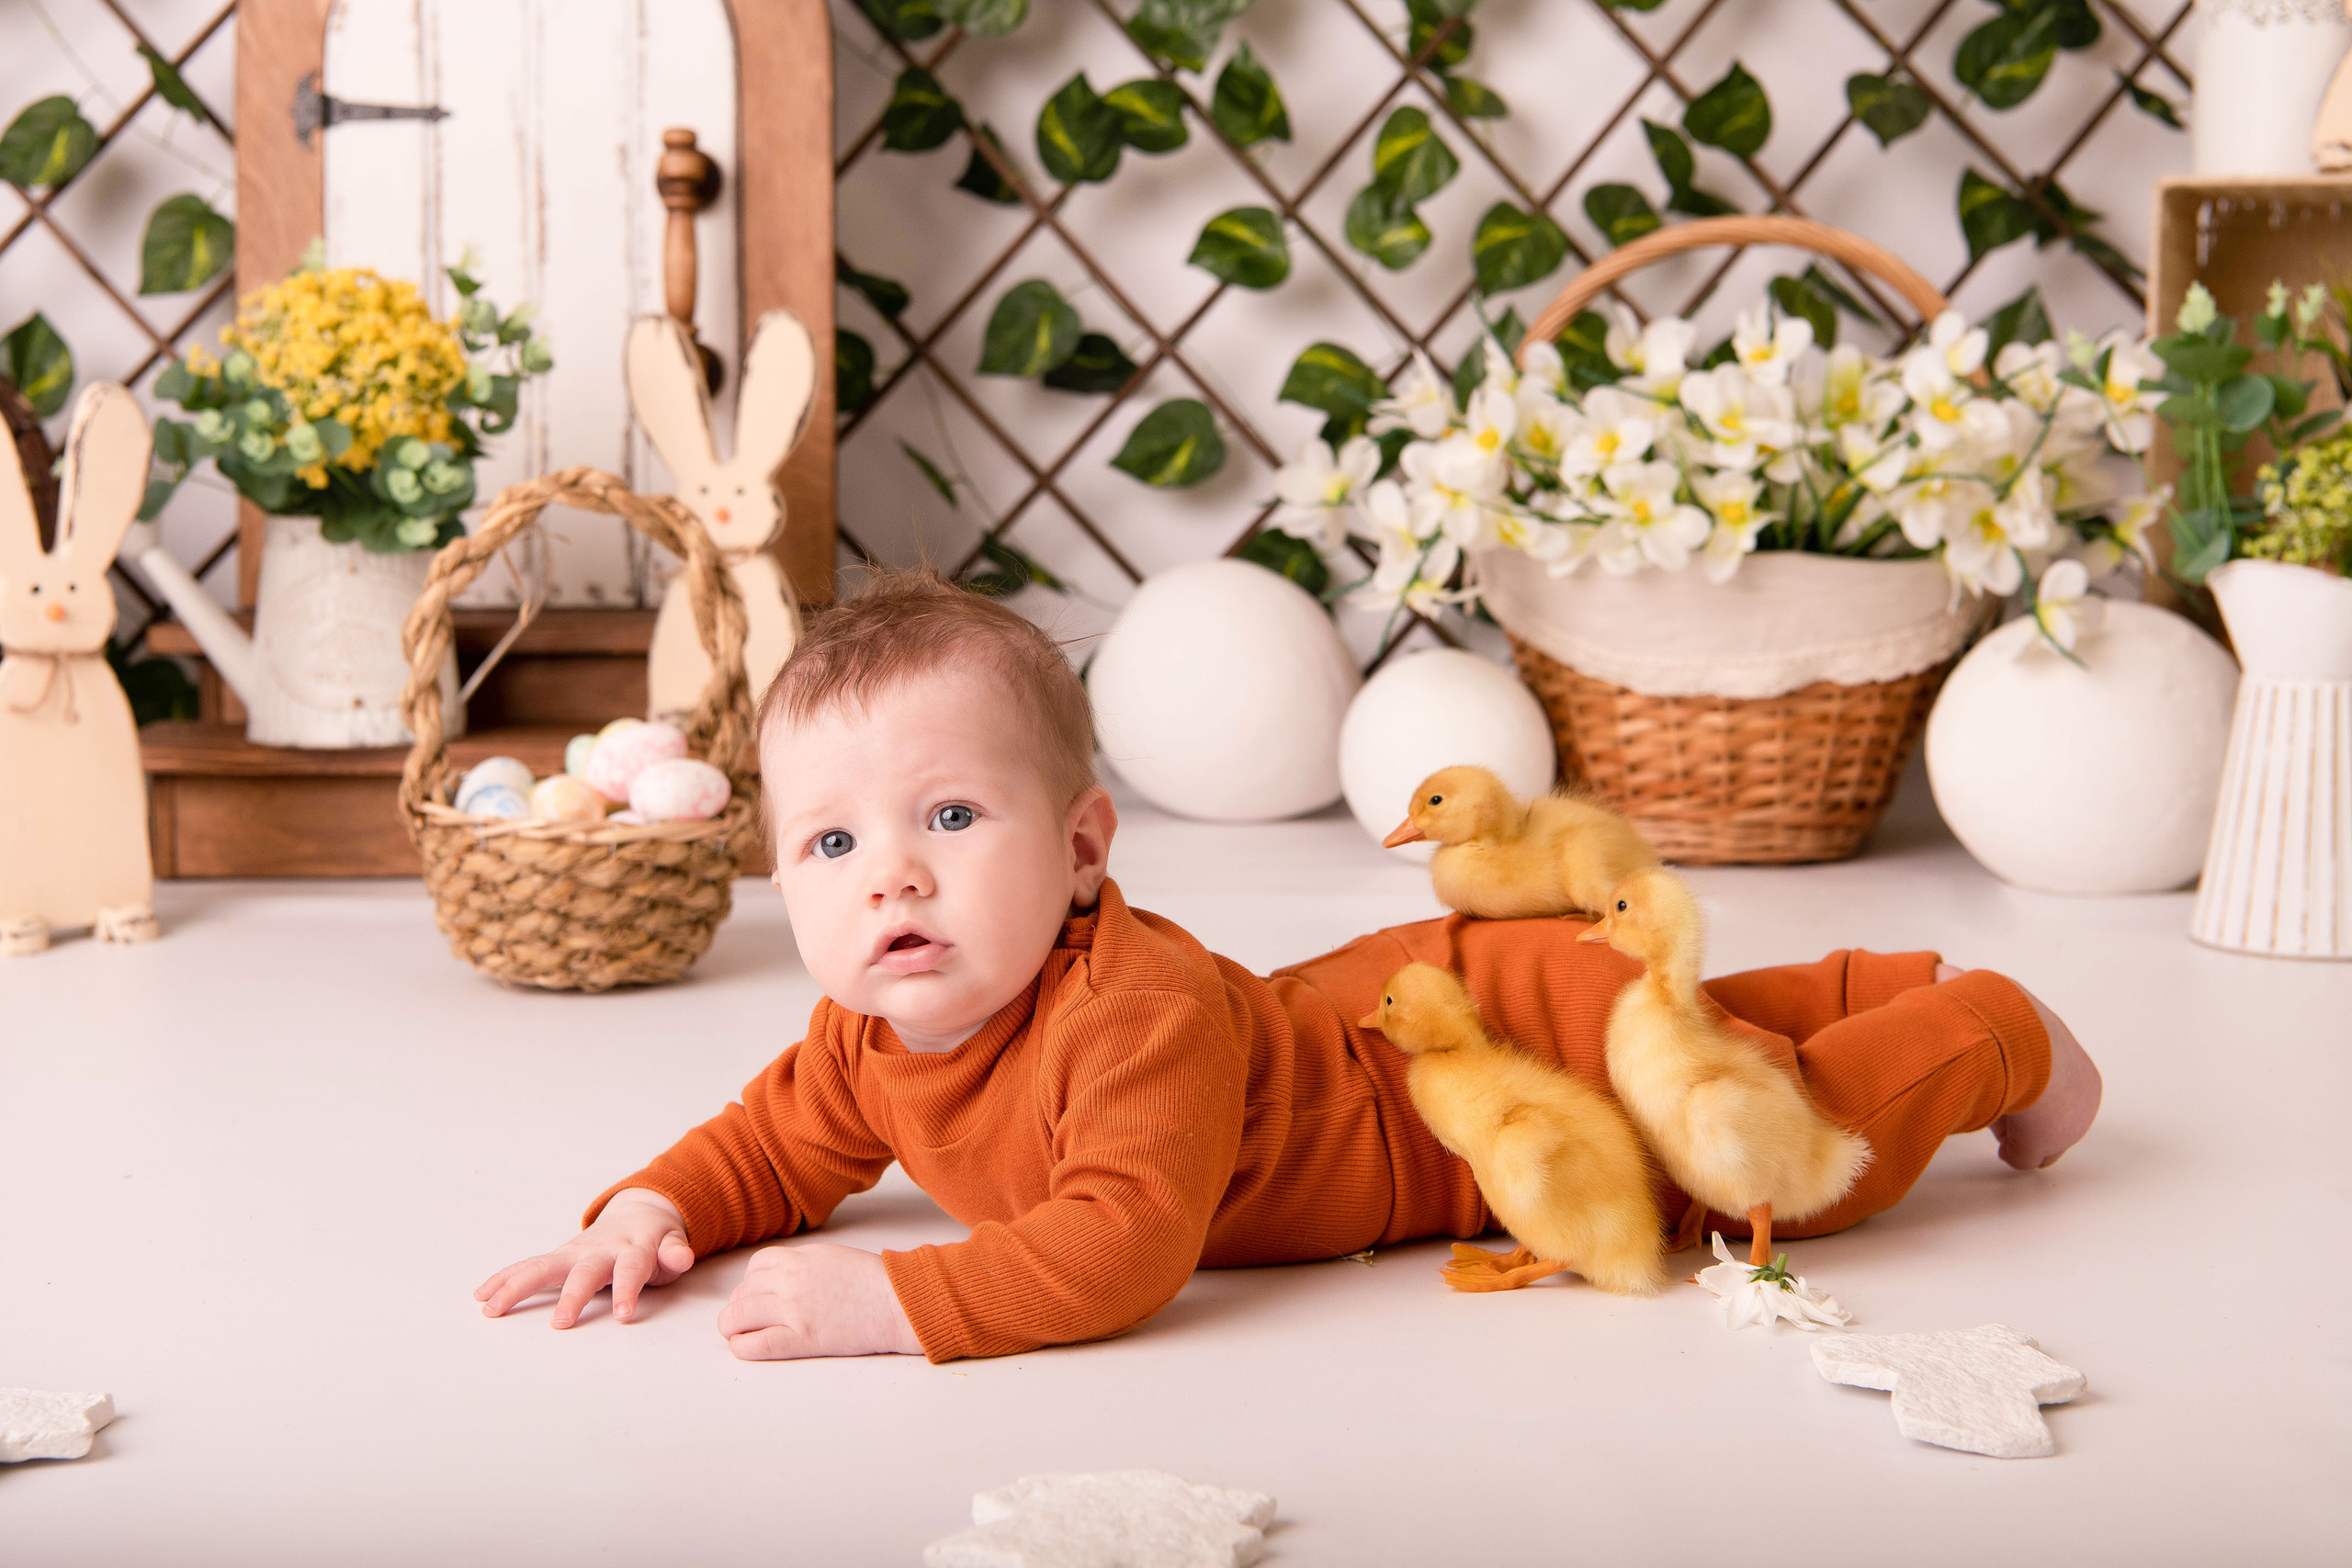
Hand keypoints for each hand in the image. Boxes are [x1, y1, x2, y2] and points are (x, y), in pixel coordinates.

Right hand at [474, 1188, 695, 1328]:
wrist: (638, 1213)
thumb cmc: (655, 1238)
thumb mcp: (672, 1243)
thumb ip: (675, 1252)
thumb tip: (682, 1256)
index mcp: (632, 1249)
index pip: (631, 1269)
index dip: (628, 1290)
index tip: (624, 1315)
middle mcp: (598, 1250)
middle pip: (584, 1272)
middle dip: (572, 1297)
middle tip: (560, 1324)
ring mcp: (574, 1253)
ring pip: (543, 1267)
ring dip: (517, 1287)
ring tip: (491, 1308)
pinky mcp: (557, 1258)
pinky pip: (527, 1267)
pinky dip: (504, 1279)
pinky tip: (482, 1295)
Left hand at [715, 1243, 921, 1359]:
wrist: (899, 1303)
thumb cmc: (875, 1282)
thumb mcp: (833, 1258)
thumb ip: (803, 1265)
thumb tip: (781, 1279)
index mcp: (800, 1258)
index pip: (755, 1267)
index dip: (750, 1283)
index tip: (756, 1295)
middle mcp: (790, 1280)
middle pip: (743, 1292)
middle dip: (739, 1306)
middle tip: (745, 1319)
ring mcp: (793, 1310)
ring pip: (738, 1316)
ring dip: (732, 1326)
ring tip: (738, 1334)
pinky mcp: (801, 1338)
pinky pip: (755, 1344)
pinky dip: (742, 1347)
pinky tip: (745, 1347)